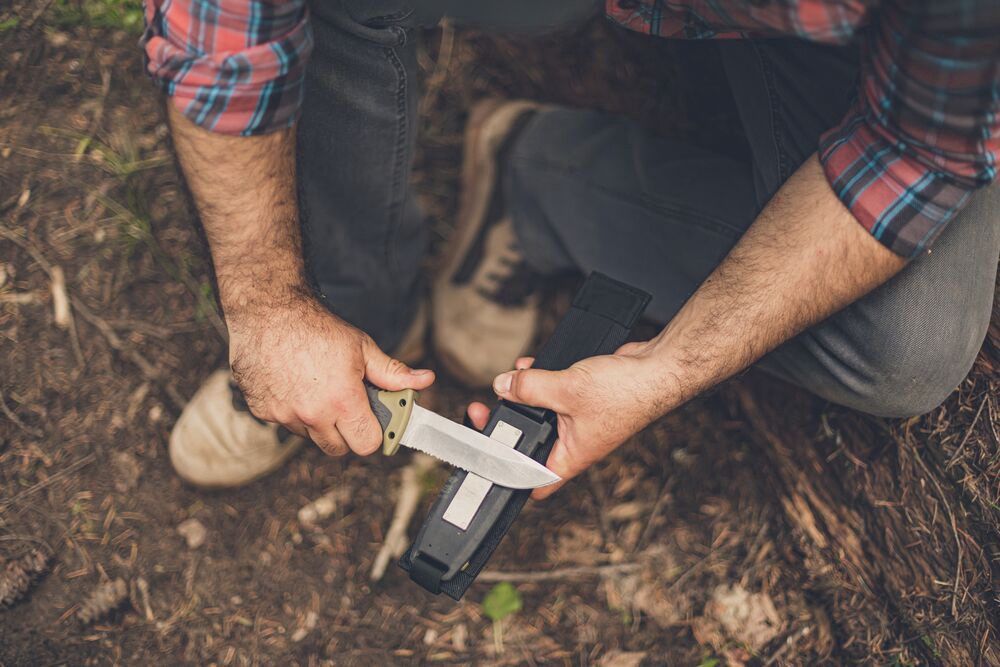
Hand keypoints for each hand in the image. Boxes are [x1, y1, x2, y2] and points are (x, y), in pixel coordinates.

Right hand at [226, 290, 433, 456]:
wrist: (268, 310)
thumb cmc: (316, 326)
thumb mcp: (362, 348)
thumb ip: (393, 373)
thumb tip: (424, 380)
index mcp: (341, 402)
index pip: (366, 445)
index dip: (373, 434)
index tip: (373, 421)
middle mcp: (311, 415)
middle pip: (338, 448)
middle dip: (347, 432)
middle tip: (347, 406)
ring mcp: (283, 415)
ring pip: (310, 436)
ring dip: (318, 422)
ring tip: (319, 390)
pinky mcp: (262, 411)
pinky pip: (285, 423)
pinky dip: (292, 412)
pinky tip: (294, 385)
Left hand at [466, 340, 677, 498]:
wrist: (656, 370)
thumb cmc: (626, 393)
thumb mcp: (567, 389)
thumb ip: (530, 388)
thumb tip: (503, 386)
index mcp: (570, 457)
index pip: (533, 483)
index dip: (508, 478)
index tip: (486, 463)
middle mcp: (573, 444)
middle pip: (530, 442)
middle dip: (508, 424)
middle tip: (486, 410)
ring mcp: (578, 422)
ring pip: (539, 414)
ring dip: (522, 397)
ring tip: (507, 382)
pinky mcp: (582, 400)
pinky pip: (552, 393)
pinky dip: (538, 381)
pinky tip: (528, 367)